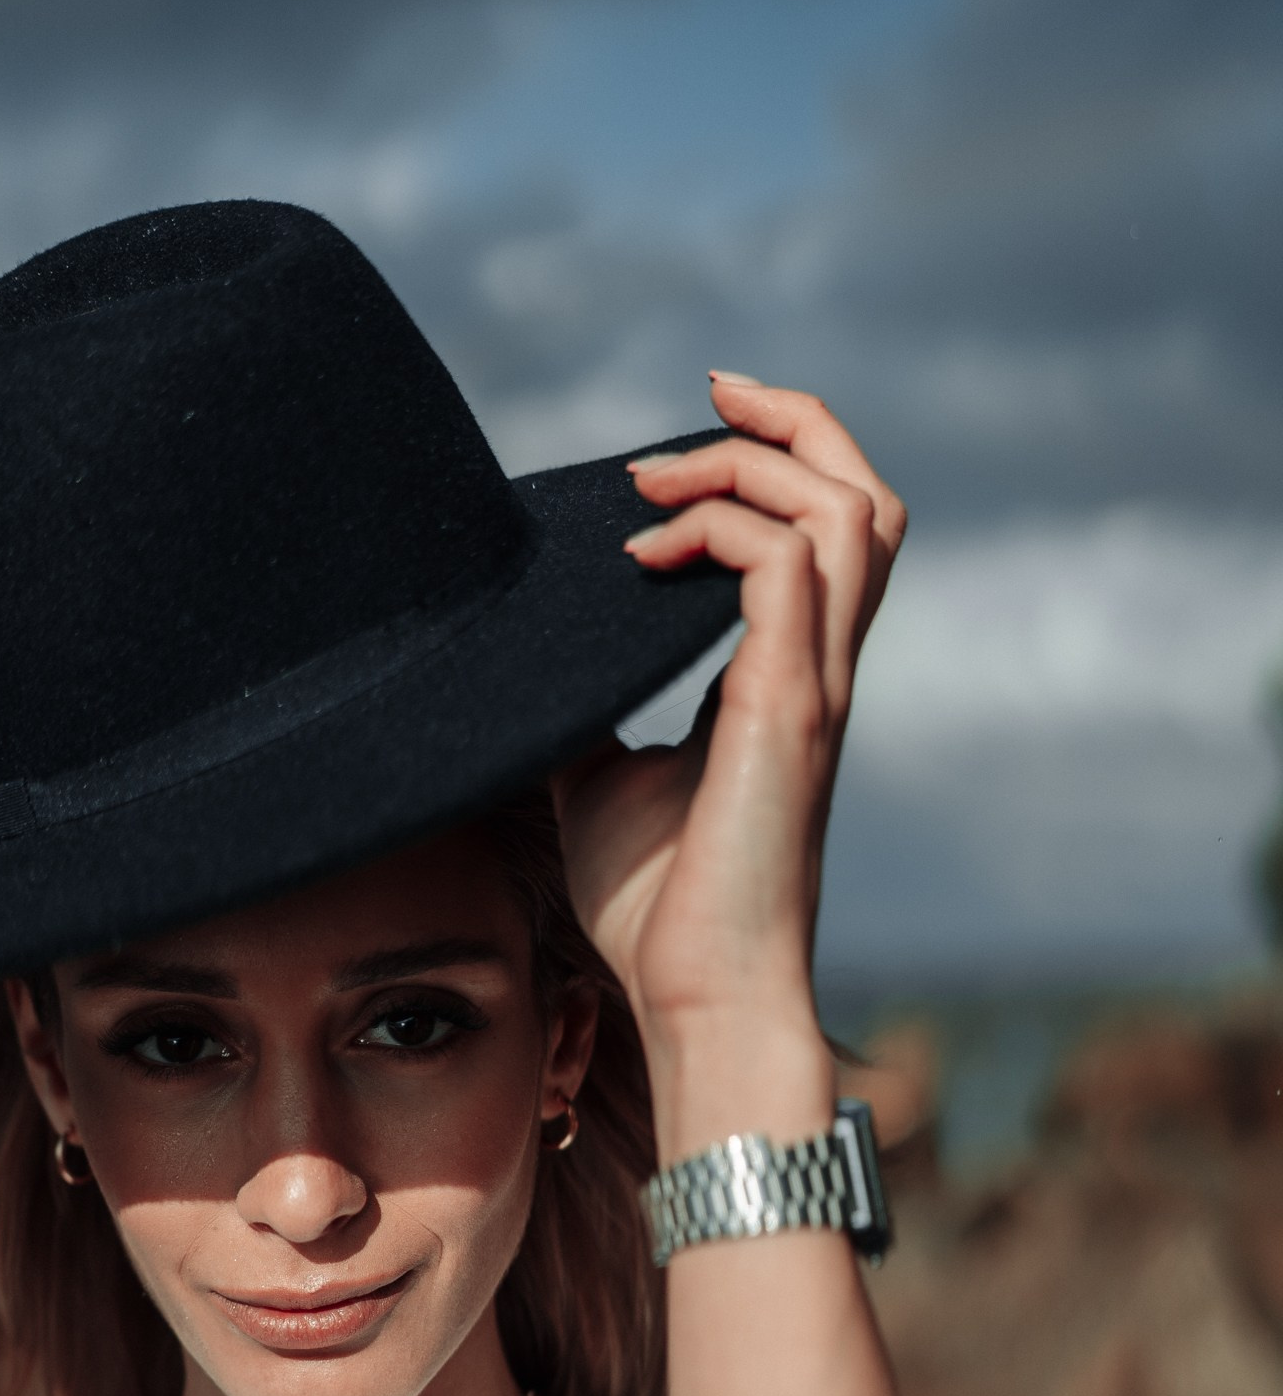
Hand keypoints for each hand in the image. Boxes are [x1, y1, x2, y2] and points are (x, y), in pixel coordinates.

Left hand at [552, 374, 905, 1059]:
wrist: (694, 996)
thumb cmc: (657, 909)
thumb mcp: (599, 779)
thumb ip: (589, 709)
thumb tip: (529, 671)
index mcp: (788, 678)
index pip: (825, 534)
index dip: (766, 465)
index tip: (667, 459)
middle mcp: (820, 668)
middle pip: (866, 495)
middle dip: (792, 421)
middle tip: (703, 398)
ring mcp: (815, 684)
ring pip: (848, 510)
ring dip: (749, 466)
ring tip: (653, 488)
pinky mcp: (790, 709)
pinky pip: (789, 565)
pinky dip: (721, 531)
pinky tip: (641, 562)